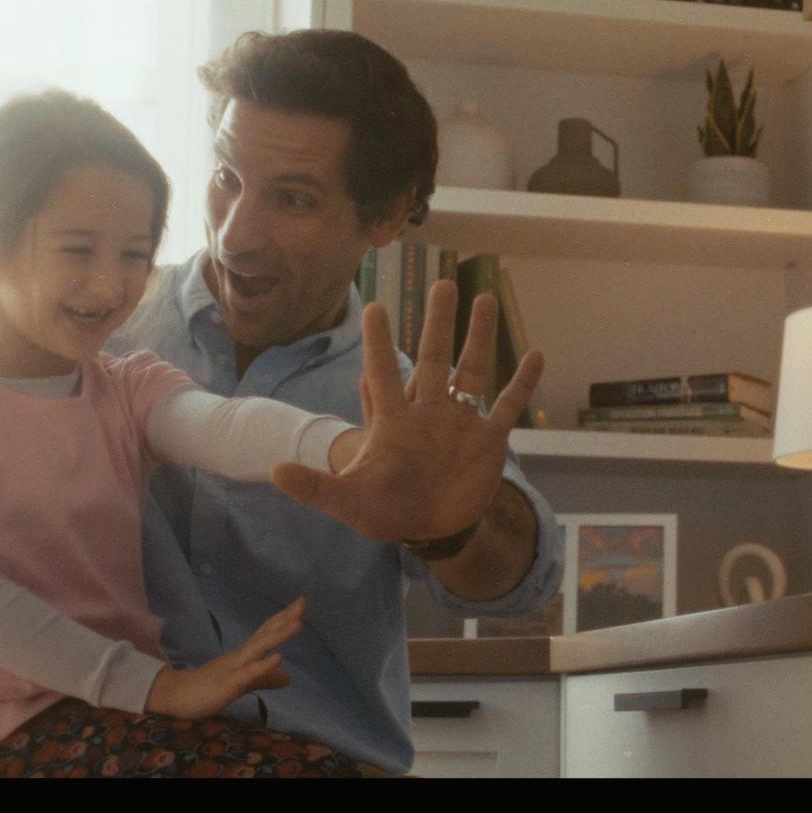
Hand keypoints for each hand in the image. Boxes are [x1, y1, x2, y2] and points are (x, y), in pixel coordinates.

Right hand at [145, 597, 303, 719]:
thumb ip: (264, 678)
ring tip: (298, 623)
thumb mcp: (242, 683)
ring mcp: (233, 668)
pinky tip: (279, 658)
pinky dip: (264, 665)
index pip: (266, 631)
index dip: (284, 618)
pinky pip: (248, 674)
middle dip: (285, 618)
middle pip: (265, 633)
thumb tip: (289, 677)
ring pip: (259, 648)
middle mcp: (240, 656)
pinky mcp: (228, 683)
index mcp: (244, 654)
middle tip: (304, 601)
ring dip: (279, 635)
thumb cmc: (208, 687)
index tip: (302, 602)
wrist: (174, 695)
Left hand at [272, 278, 544, 541]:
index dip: (377, 343)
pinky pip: (507, 405)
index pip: (382, 374)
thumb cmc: (384, 510)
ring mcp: (461, 423)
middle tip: (443, 284)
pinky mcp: (488, 440)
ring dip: (480, 337)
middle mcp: (428, 411)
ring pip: (472, 371)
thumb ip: (316, 486)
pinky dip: (521, 383)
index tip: (372, 307)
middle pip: (433, 358)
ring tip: (485, 298)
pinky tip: (536, 354)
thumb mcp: (347, 500)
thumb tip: (276, 471)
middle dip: (438, 323)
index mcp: (393, 421)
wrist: (428, 528)